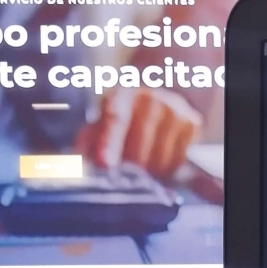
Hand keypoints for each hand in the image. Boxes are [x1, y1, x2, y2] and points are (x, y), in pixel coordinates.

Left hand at [78, 88, 199, 180]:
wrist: (160, 97)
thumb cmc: (125, 118)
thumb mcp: (101, 123)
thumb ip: (86, 143)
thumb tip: (75, 166)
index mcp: (121, 94)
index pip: (115, 118)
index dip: (108, 143)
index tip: (104, 164)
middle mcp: (150, 99)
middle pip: (139, 146)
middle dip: (129, 167)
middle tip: (123, 173)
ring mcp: (174, 109)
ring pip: (160, 160)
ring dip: (149, 173)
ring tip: (142, 166)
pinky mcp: (192, 123)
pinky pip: (178, 162)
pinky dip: (167, 170)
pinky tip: (159, 161)